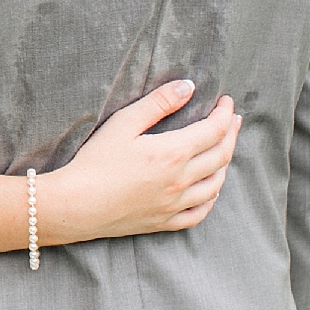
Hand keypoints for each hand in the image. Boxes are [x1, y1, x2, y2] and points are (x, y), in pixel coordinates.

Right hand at [36, 82, 240, 243]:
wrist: (76, 204)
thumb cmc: (95, 161)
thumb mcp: (124, 122)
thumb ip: (158, 103)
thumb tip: (188, 87)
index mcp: (173, 153)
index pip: (213, 130)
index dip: (224, 113)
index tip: (225, 101)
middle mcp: (181, 181)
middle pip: (221, 155)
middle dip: (230, 133)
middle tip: (232, 119)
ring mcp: (175, 204)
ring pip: (215, 185)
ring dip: (225, 164)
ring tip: (224, 148)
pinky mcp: (164, 222)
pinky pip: (200, 213)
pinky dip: (211, 198)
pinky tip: (211, 189)